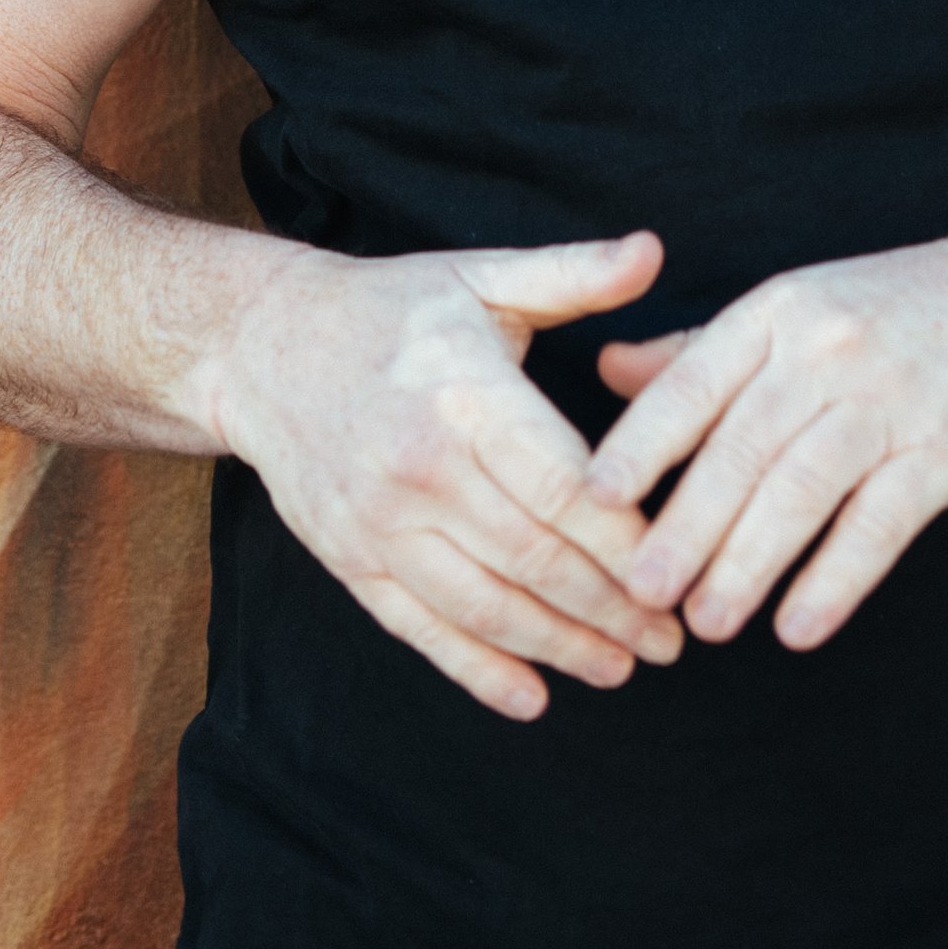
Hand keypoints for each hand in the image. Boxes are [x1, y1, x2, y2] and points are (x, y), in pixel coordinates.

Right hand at [209, 228, 683, 720]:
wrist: (265, 347)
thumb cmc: (394, 309)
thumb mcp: (482, 275)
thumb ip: (574, 274)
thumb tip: (654, 252)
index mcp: (464, 394)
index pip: (564, 487)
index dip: (628, 541)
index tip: (682, 568)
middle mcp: (420, 466)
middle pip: (536, 557)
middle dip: (614, 608)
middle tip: (674, 640)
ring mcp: (379, 521)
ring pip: (486, 605)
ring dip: (562, 647)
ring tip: (624, 667)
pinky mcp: (350, 559)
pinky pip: (421, 630)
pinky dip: (479, 671)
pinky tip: (533, 697)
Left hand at [585, 225, 947, 652]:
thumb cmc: (893, 313)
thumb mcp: (794, 309)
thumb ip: (701, 351)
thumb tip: (608, 371)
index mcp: (779, 312)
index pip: (695, 380)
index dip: (643, 442)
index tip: (594, 500)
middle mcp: (828, 349)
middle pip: (743, 445)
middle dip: (687, 523)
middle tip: (641, 590)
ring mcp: (890, 397)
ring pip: (804, 487)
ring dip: (751, 561)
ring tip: (709, 621)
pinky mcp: (946, 447)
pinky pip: (881, 521)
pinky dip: (837, 577)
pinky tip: (799, 626)